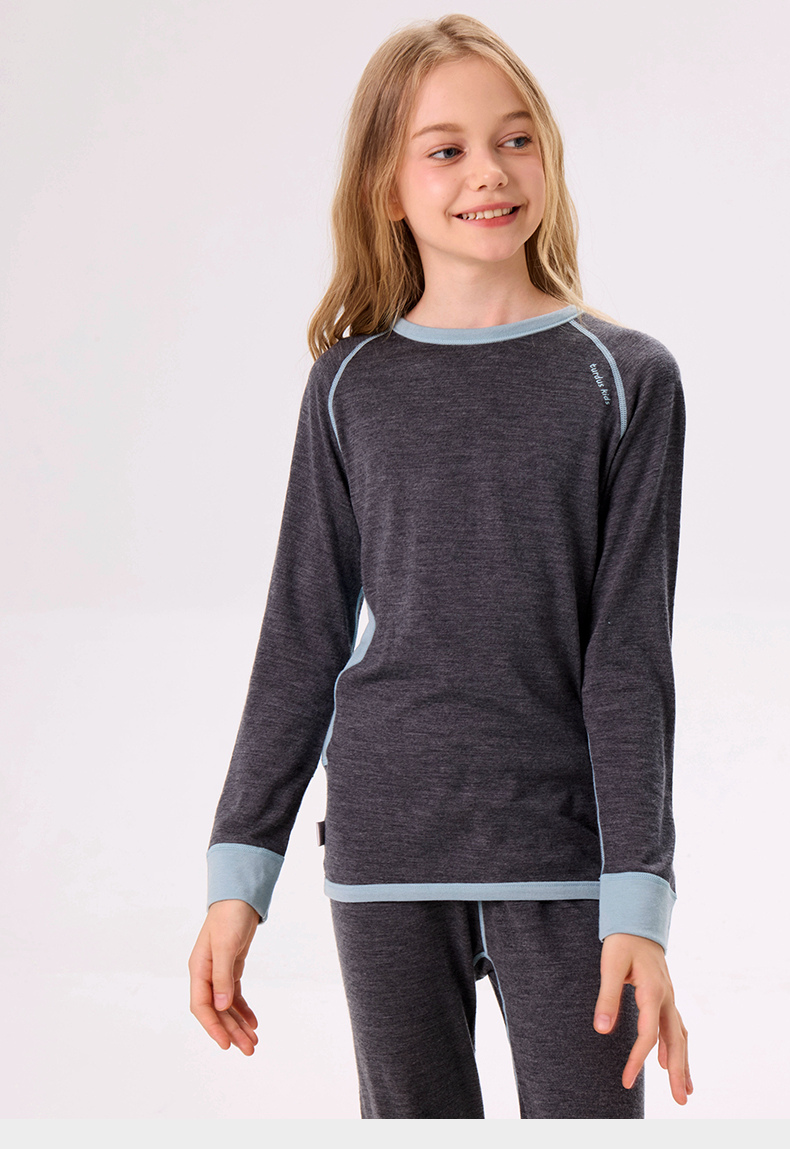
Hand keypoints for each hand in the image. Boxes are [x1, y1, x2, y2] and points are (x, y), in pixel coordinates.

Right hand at [188, 899, 260, 1054]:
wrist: (240, 897)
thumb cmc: (229, 917)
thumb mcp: (225, 946)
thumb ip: (222, 976)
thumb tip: (220, 1006)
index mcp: (198, 969)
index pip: (202, 1006)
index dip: (213, 1027)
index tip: (226, 1044)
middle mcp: (206, 974)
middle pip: (216, 1011)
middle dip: (231, 1031)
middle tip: (248, 1049)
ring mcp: (218, 972)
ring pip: (227, 1006)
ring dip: (239, 1024)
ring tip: (254, 1041)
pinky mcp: (231, 968)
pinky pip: (235, 996)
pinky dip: (244, 1009)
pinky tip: (254, 1022)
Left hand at [594, 932, 691, 1104]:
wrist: (638, 922)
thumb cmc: (623, 942)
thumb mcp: (610, 966)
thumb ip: (608, 997)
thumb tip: (602, 1030)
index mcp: (653, 992)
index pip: (649, 1034)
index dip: (638, 1059)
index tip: (627, 1079)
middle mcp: (666, 998)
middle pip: (676, 1041)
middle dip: (678, 1072)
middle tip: (680, 1101)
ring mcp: (669, 998)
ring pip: (680, 1036)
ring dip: (683, 1063)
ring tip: (685, 1090)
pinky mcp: (666, 997)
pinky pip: (676, 1027)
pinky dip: (677, 1047)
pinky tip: (672, 1062)